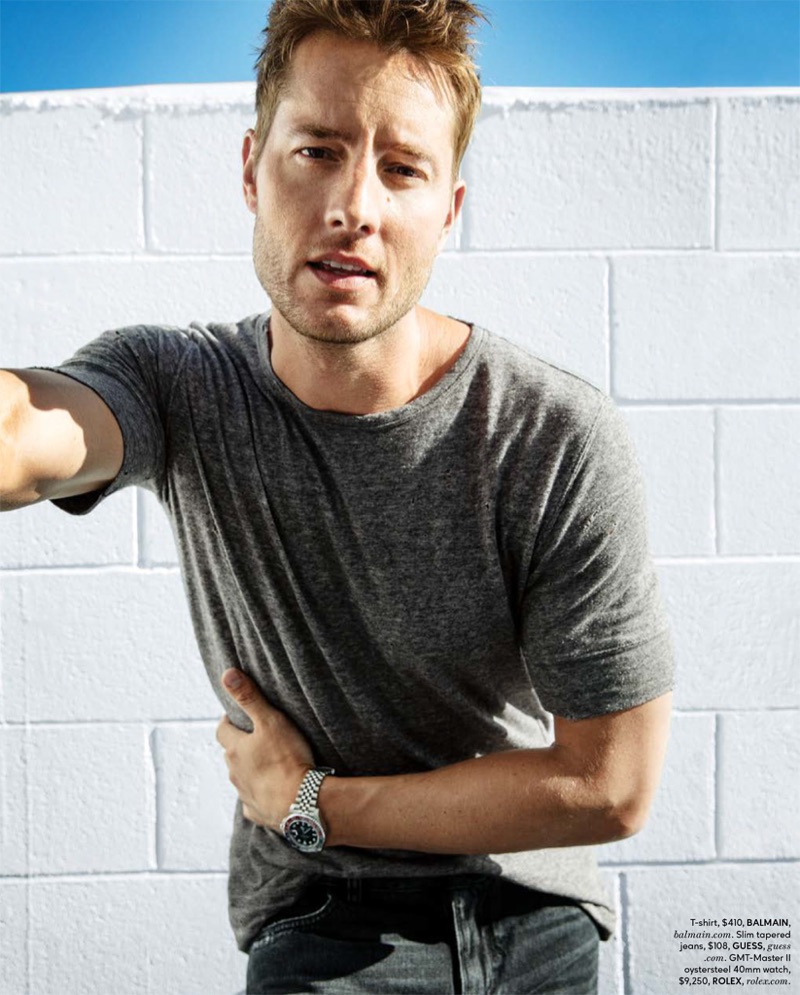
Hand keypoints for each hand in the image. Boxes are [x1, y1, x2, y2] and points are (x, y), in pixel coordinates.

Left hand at [216, 669, 314, 828]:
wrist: (301, 803)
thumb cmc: (287, 759)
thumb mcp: (270, 720)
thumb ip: (249, 697)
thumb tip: (227, 674)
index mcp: (235, 749)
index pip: (222, 730)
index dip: (229, 722)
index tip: (238, 716)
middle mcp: (235, 772)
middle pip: (231, 755)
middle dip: (241, 745)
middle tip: (259, 738)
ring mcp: (245, 794)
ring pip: (241, 778)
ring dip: (250, 770)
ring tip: (269, 763)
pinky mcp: (258, 811)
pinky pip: (253, 802)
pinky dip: (260, 794)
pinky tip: (272, 791)